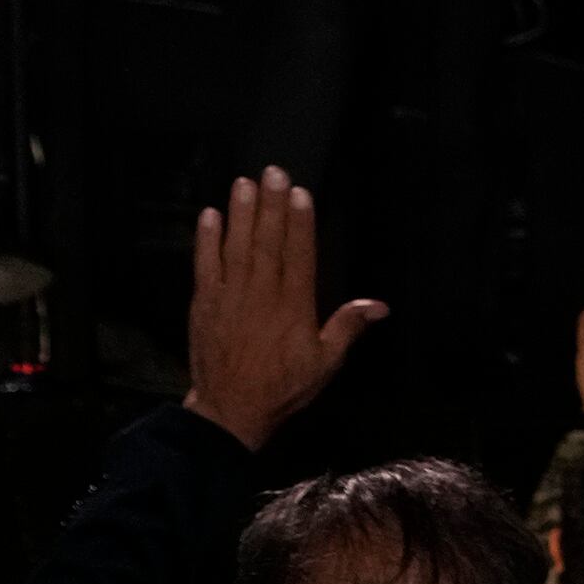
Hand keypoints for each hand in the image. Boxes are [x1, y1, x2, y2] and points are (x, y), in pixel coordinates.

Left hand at [183, 169, 384, 449]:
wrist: (230, 411)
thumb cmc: (283, 387)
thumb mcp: (325, 363)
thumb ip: (347, 328)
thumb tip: (379, 305)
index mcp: (294, 308)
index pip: (299, 256)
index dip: (300, 223)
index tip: (300, 193)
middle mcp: (262, 295)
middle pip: (268, 243)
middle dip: (270, 205)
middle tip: (272, 171)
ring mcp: (230, 297)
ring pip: (237, 247)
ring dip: (240, 214)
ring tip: (243, 183)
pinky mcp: (204, 303)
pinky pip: (205, 265)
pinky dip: (207, 240)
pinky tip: (210, 216)